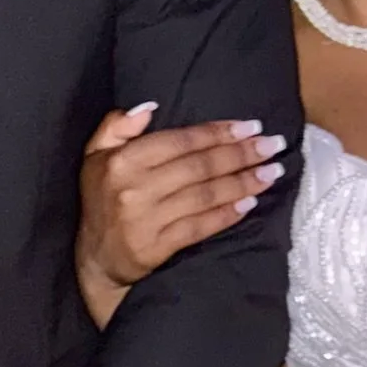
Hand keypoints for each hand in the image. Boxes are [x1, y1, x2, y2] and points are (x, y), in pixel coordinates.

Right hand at [76, 106, 286, 325]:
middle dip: (241, 154)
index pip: (180, 141)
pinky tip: (250, 203)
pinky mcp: (156, 247)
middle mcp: (134, 188)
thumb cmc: (101, 199)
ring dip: (243, 182)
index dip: (219, 133)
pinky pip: (199, 227)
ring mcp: (146, 220)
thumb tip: (150, 107)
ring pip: (205, 196)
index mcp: (122, 161)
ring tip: (272, 172)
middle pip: (199, 167)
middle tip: (273, 146)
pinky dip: (227, 214)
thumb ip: (117, 126)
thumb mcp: (95, 155)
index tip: (251, 126)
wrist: (93, 259)